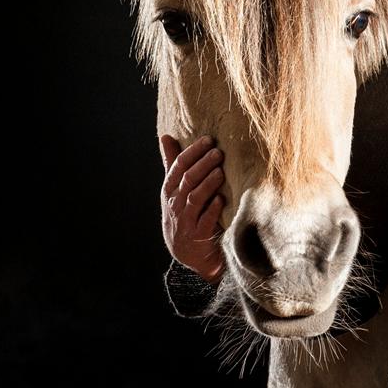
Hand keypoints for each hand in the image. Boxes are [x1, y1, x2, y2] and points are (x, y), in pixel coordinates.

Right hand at [160, 134, 226, 283]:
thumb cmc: (183, 212)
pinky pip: (205, 220)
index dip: (192, 152)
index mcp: (169, 190)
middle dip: (203, 164)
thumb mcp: (174, 189)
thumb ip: (172, 163)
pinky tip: (222, 199)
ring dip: (208, 184)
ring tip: (221, 172)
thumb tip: (165, 136)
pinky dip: (213, 209)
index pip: (178, 166)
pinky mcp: (197, 236)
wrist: (186, 251)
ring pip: (195, 198)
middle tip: (218, 152)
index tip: (208, 139)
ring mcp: (185, 220)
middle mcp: (175, 204)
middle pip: (188, 180)